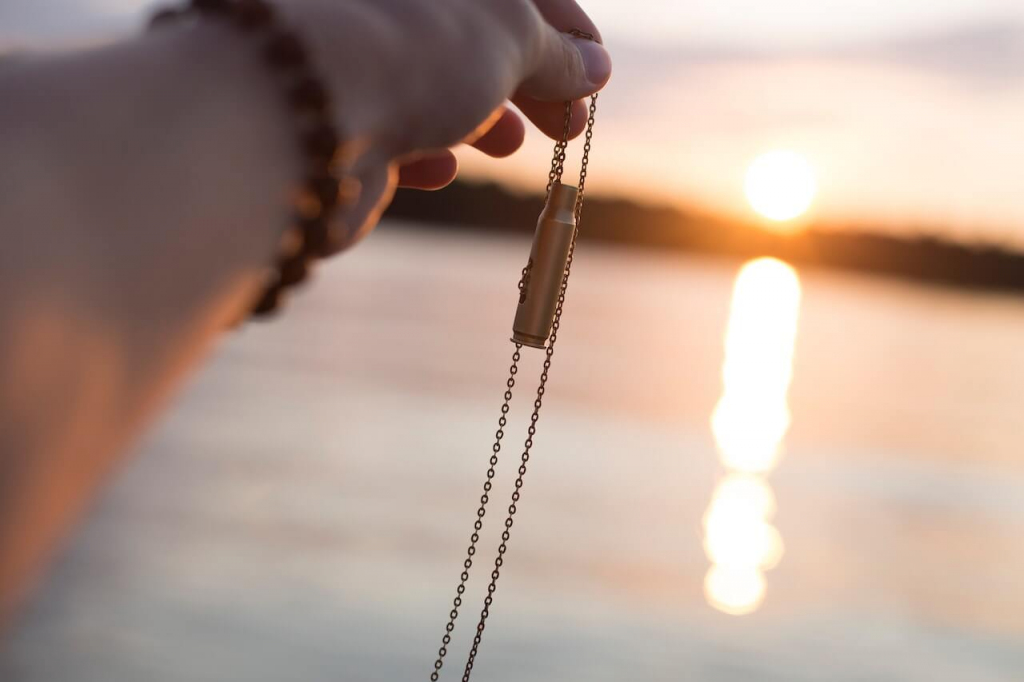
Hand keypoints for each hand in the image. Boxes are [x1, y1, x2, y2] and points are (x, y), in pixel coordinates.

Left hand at [286, 0, 611, 248]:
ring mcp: (356, 64)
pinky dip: (422, 152)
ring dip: (480, 121)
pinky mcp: (333, 123)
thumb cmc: (415, 48)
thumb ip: (557, 52)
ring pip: (431, 90)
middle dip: (529, 84)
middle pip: (473, 40)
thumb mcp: (512, 34)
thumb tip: (593, 68)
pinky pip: (388, 134)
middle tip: (568, 126)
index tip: (596, 73)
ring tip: (506, 146)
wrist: (302, 116)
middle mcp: (387, 8)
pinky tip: (438, 167)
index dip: (566, 28)